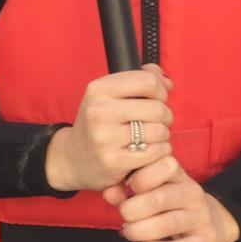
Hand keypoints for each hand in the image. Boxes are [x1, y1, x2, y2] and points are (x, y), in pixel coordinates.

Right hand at [43, 65, 172, 192]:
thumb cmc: (99, 123)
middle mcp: (98, 112)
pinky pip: (155, 152)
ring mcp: (104, 138)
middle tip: (157, 122)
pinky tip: (150, 151)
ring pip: (159, 131)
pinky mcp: (113, 161)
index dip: (160, 91)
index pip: (148, 81)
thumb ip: (139, 80)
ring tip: (152, 137)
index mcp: (98, 89)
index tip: (156, 100)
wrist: (73, 158)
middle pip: (157, 108)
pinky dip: (160, 151)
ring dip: (163, 135)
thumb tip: (167, 81)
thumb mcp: (109, 95)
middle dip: (165, 116)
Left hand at [103, 156, 239, 241]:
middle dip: (133, 210)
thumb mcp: (150, 192)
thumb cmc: (169, 205)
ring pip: (169, 224)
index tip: (126, 189)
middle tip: (123, 215)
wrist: (210, 225)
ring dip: (140, 231)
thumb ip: (126, 191)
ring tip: (127, 232)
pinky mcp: (206, 241)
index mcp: (178, 175)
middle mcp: (192, 192)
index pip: (165, 166)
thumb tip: (108, 192)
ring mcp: (201, 217)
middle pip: (161, 198)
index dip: (140, 178)